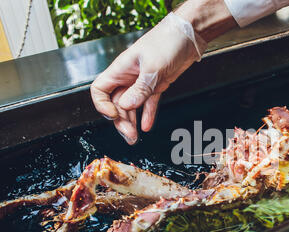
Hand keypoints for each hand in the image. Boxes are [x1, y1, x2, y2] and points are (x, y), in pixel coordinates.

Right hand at [90, 12, 206, 143]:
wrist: (188, 36)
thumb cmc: (167, 43)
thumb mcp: (153, 67)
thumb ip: (140, 89)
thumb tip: (125, 107)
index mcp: (121, 70)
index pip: (100, 90)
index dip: (102, 106)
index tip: (114, 116)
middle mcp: (128, 77)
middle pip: (116, 103)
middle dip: (120, 121)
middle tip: (130, 136)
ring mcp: (142, 82)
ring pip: (131, 106)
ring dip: (132, 122)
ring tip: (135, 138)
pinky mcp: (156, 86)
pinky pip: (148, 104)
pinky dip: (147, 115)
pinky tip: (147, 127)